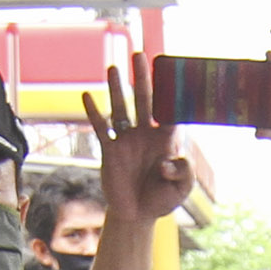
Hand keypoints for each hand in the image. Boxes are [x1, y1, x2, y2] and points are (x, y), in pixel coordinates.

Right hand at [95, 67, 199, 224]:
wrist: (137, 215)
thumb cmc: (162, 200)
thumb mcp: (182, 189)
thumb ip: (183, 173)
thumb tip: (166, 162)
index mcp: (168, 139)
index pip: (172, 110)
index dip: (173, 92)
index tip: (172, 70)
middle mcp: (147, 134)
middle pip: (145, 99)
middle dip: (142, 78)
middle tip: (140, 55)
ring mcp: (127, 140)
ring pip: (121, 108)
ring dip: (117, 88)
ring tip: (113, 67)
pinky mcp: (110, 150)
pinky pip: (101, 128)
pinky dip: (94, 112)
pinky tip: (87, 95)